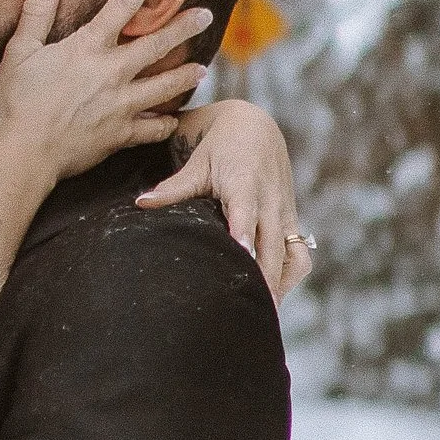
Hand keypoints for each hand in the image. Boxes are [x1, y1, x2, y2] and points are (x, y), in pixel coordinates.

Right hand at [0, 0, 210, 186]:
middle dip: (185, 27)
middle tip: (206, 15)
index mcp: (88, 47)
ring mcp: (120, 106)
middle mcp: (112, 73)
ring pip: (164, 87)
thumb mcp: (20, 51)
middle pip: (158, 44)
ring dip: (185, 76)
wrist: (23, 154)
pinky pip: (152, 130)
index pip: (125, 2)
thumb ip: (37, 10)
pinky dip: (165, 125)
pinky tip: (172, 120)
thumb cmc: (15, 102)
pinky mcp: (120, 135)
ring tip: (202, 69)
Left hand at [139, 101, 313, 300]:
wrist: (255, 127)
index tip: (241, 254)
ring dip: (281, 283)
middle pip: (271, 244)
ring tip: (266, 313)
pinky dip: (290, 275)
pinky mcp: (290, 219)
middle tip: (253, 309)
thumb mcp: (197, 164)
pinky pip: (299, 253)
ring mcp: (283, 212)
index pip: (247, 212)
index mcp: (245, 183)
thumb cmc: (220, 146)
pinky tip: (273, 296)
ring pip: (291, 253)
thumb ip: (173, 188)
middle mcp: (269, 200)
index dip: (245, 233)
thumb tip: (141, 203)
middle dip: (264, 277)